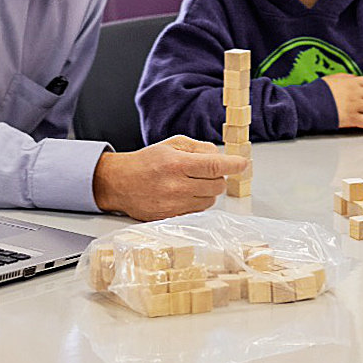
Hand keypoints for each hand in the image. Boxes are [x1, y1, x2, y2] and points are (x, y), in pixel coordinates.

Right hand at [92, 136, 249, 220]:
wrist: (119, 183)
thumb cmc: (147, 162)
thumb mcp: (172, 144)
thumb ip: (200, 148)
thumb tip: (222, 156)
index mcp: (177, 164)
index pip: (215, 165)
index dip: (234, 165)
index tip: (243, 164)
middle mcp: (177, 186)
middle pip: (218, 185)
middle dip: (218, 176)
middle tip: (205, 171)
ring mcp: (174, 205)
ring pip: (211, 200)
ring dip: (209, 190)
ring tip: (192, 182)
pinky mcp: (172, 217)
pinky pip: (199, 211)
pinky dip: (198, 201)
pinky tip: (186, 193)